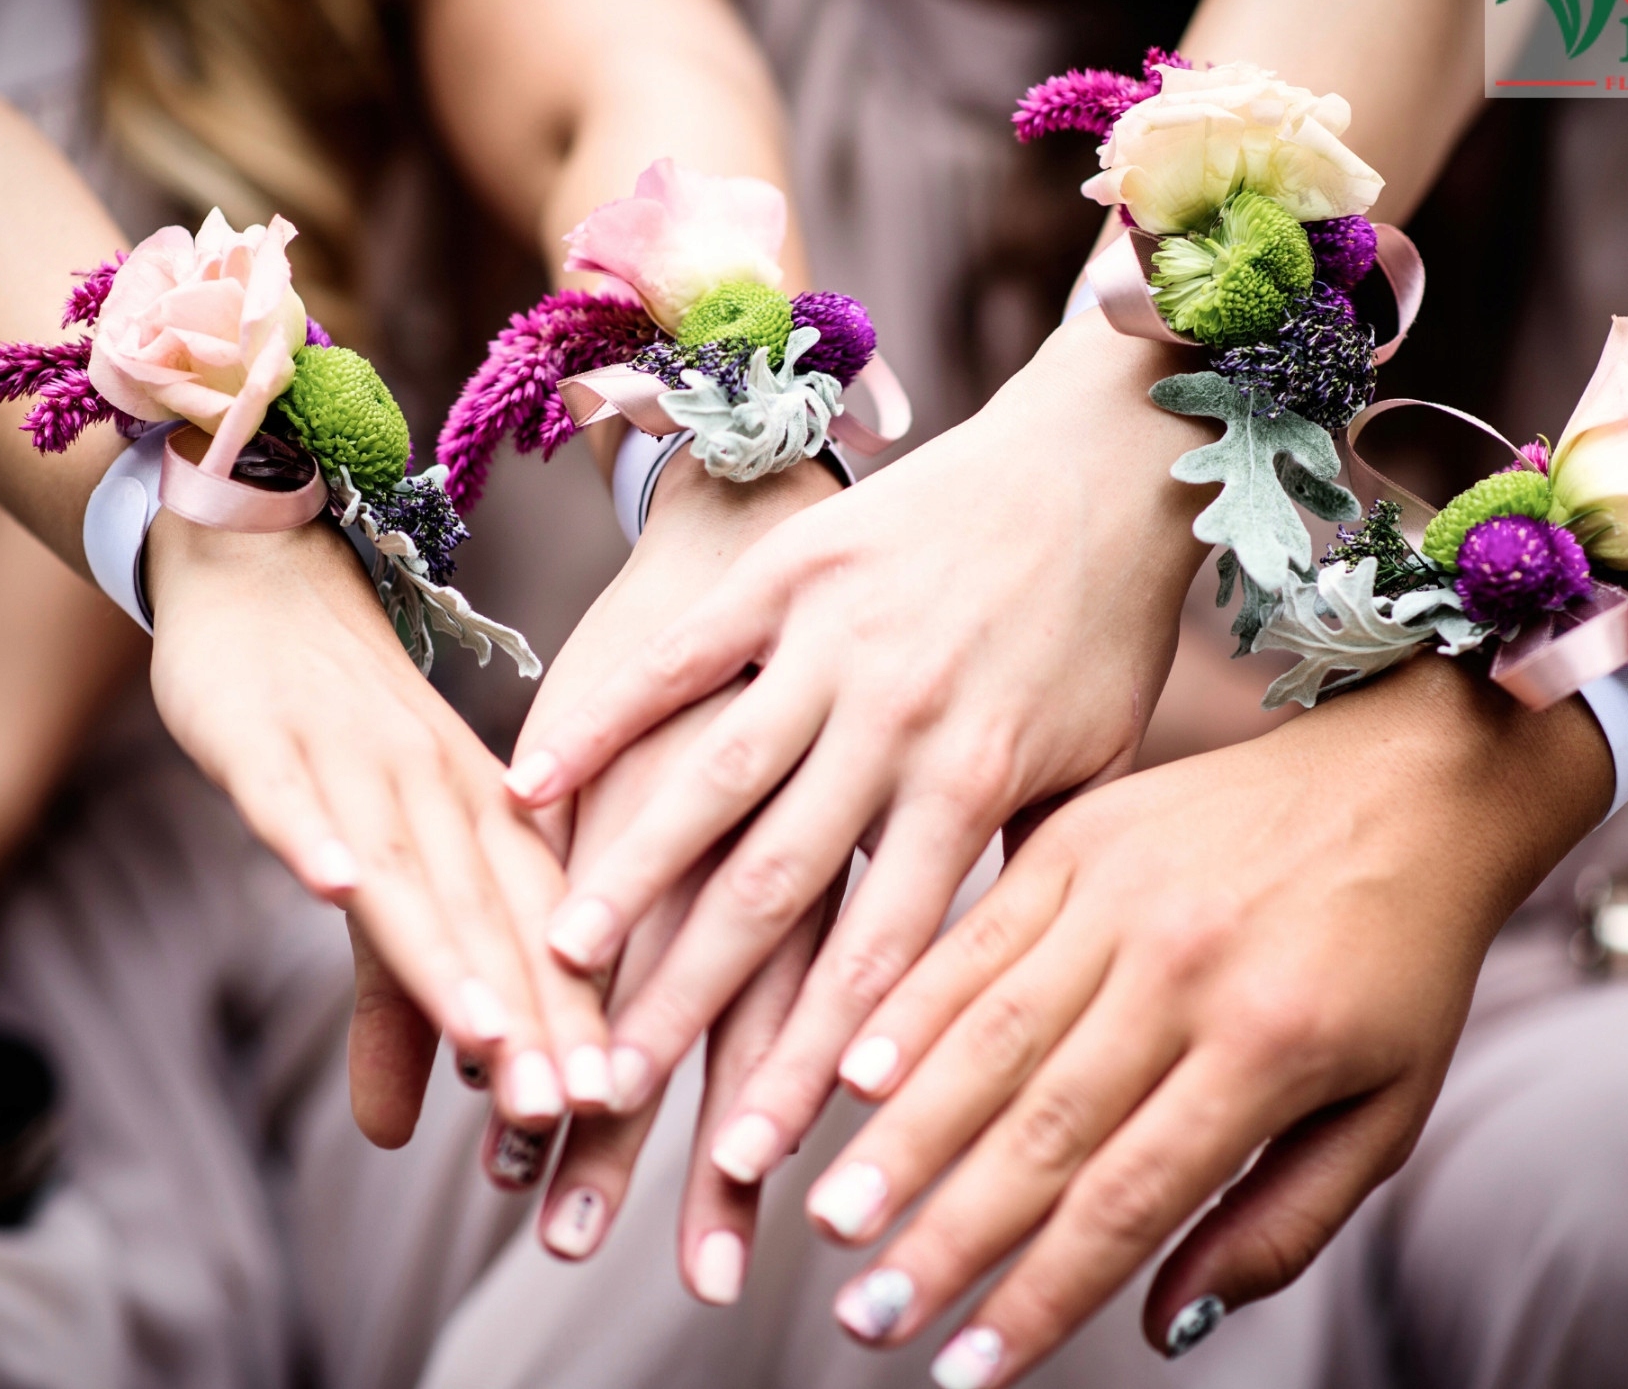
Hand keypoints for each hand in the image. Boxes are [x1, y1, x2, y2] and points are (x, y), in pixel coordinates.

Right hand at [145, 511, 609, 1142]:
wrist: (271, 583)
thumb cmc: (346, 741)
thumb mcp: (383, 871)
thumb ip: (394, 999)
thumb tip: (397, 1137)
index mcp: (490, 822)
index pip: (540, 932)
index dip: (572, 1014)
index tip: (613, 1104)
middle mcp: (442, 794)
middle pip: (490, 916)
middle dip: (531, 1012)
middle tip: (570, 1105)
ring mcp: (358, 762)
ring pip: (409, 867)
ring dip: (446, 952)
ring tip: (485, 1037)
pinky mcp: (267, 736)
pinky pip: (294, 792)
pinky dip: (313, 836)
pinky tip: (335, 889)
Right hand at [511, 316, 1212, 1183]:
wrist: (1096, 465)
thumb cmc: (1097, 634)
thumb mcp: (1091, 770)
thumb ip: (1022, 879)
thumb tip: (971, 1015)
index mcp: (977, 783)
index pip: (877, 956)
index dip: (806, 1066)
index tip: (742, 1163)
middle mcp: (896, 721)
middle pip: (774, 884)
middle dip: (689, 1000)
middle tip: (610, 1092)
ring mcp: (834, 642)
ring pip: (713, 776)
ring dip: (630, 872)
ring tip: (557, 959)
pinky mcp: (790, 576)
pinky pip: (679, 659)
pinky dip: (602, 721)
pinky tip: (530, 787)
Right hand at [803, 655, 1608, 1383]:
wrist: (1412, 778)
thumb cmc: (1401, 962)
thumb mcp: (1386, 1108)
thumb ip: (1279, 1223)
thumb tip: (1161, 1327)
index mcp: (1271, 1045)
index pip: (1130, 1199)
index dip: (1041, 1297)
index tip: (964, 1373)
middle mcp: (1187, 968)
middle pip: (1044, 1129)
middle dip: (947, 1237)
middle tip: (866, 1317)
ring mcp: (1126, 894)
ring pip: (992, 1036)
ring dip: (905, 1137)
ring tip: (833, 1218)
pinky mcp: (1083, 835)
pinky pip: (978, 935)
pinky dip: (912, 1007)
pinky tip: (852, 1073)